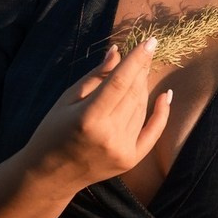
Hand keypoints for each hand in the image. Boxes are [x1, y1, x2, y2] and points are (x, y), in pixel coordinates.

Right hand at [23, 36, 172, 188]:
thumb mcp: (66, 100)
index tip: (150, 42)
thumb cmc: (52, 133)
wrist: (51, 175)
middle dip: (140, 70)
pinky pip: (153, 132)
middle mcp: (109, 135)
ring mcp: (122, 150)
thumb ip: (95, 77)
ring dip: (143, 87)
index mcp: (88, 119)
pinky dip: (161, 113)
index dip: (136, 60)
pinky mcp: (130, 160)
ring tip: (141, 71)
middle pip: (133, 94)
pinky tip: (166, 95)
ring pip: (141, 108)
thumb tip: (118, 53)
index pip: (119, 82)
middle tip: (144, 53)